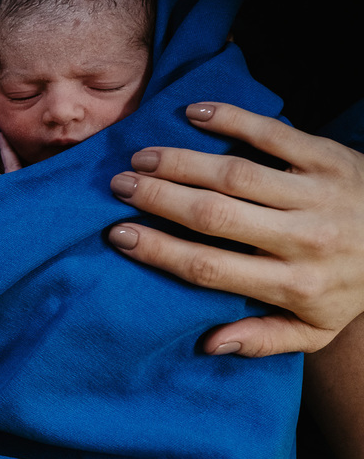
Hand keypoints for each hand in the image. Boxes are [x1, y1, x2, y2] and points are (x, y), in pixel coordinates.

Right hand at [107, 102, 363, 356]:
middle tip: (118, 187)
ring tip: (141, 157)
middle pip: (215, 216)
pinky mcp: (330, 157)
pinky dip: (232, 120)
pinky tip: (194, 114)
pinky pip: (273, 133)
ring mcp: (319, 194)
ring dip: (182, 162)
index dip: (159, 251)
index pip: (211, 268)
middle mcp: (306, 240)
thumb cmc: (351, 285)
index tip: (119, 236)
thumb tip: (210, 344)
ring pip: (236, 174)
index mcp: (296, 285)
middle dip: (159, 199)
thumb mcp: (316, 328)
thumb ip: (264, 339)